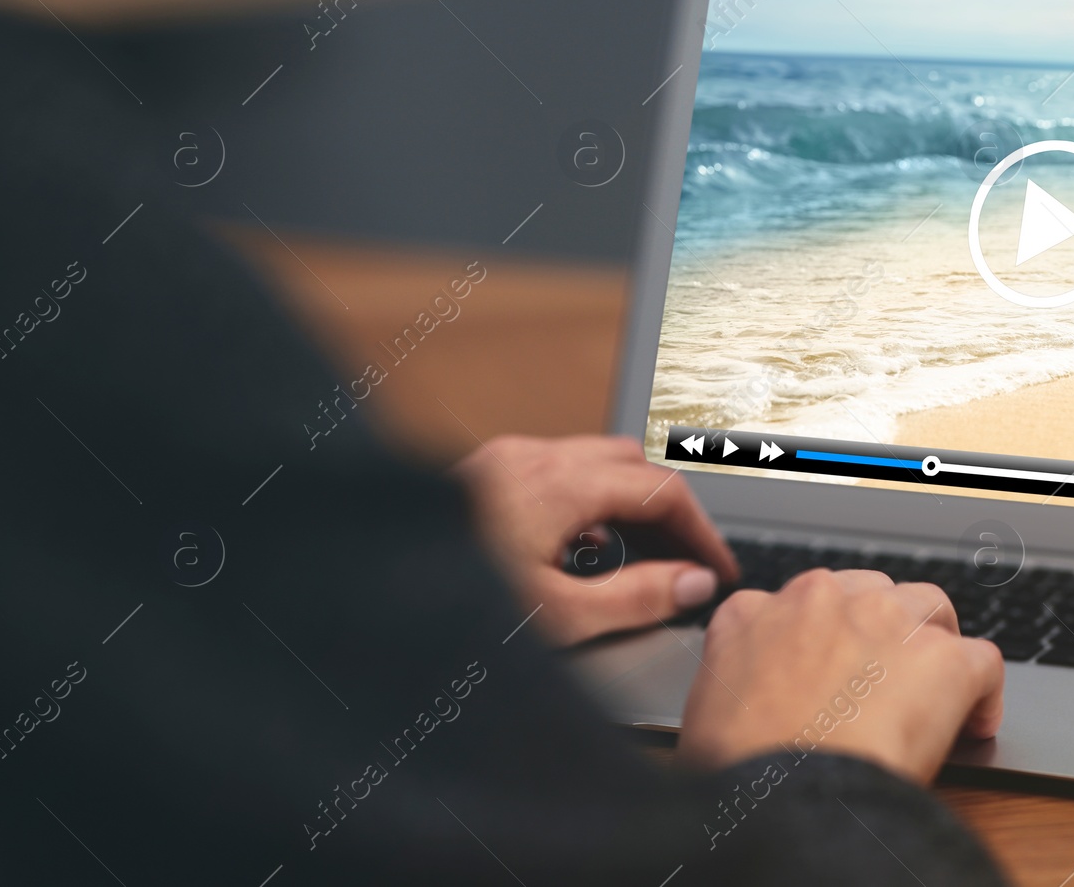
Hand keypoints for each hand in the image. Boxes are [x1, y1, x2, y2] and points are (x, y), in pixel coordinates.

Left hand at [453, 434, 737, 645]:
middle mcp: (529, 457)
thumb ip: (635, 597)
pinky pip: (553, 472)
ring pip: (590, 461)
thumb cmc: (447, 605)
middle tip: (684, 557)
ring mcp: (500, 460)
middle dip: (666, 506)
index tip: (716, 568)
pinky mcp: (479, 474)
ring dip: (622, 502)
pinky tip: (571, 552)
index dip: (701, 530)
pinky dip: (582, 502)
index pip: (660, 488)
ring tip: (631, 560)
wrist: (357, 592)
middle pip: (630, 460)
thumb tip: (691, 583)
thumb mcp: (556, 615)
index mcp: (556, 482)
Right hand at [676, 569, 1002, 783]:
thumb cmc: (736, 770)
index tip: (833, 673)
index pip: (798, 604)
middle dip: (884, 631)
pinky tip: (974, 723)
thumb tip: (739, 718)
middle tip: (887, 681)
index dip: (823, 640)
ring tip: (937, 690)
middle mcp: (820, 600)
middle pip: (870, 593)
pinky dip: (983, 693)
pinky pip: (982, 660)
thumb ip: (730, 687)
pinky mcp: (941, 657)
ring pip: (931, 608)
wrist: (782, 792)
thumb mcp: (705, 714)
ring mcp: (885, 620)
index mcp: (754, 614)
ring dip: (936, 646)